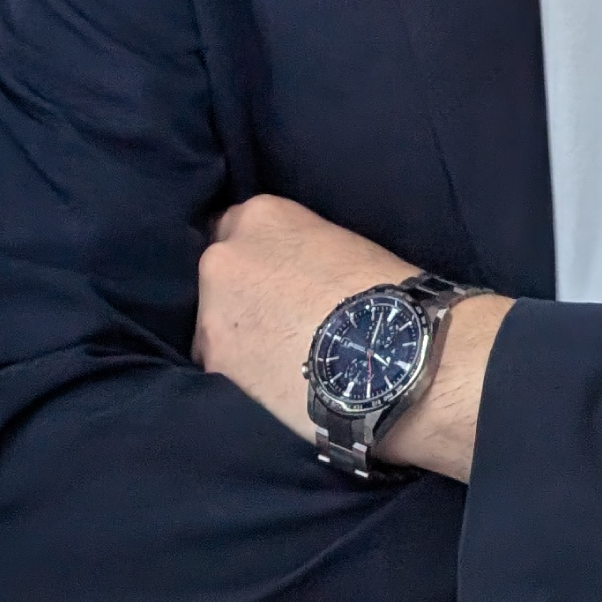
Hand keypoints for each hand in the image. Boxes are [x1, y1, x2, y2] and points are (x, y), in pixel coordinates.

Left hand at [194, 196, 510, 482]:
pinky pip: (218, 369)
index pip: (234, 229)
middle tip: (274, 323)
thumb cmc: (381, 294)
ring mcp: (211, 312)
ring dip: (236, 340)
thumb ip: (294, 250)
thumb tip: (284, 277)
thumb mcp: (336, 245)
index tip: (268, 282)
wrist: (390, 355)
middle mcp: (224, 257)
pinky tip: (272, 386)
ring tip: (276, 361)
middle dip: (239, 299)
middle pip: (218, 279)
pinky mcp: (214, 366)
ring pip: (213, 327)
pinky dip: (239, 378)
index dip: (254, 260)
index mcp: (261, 216)